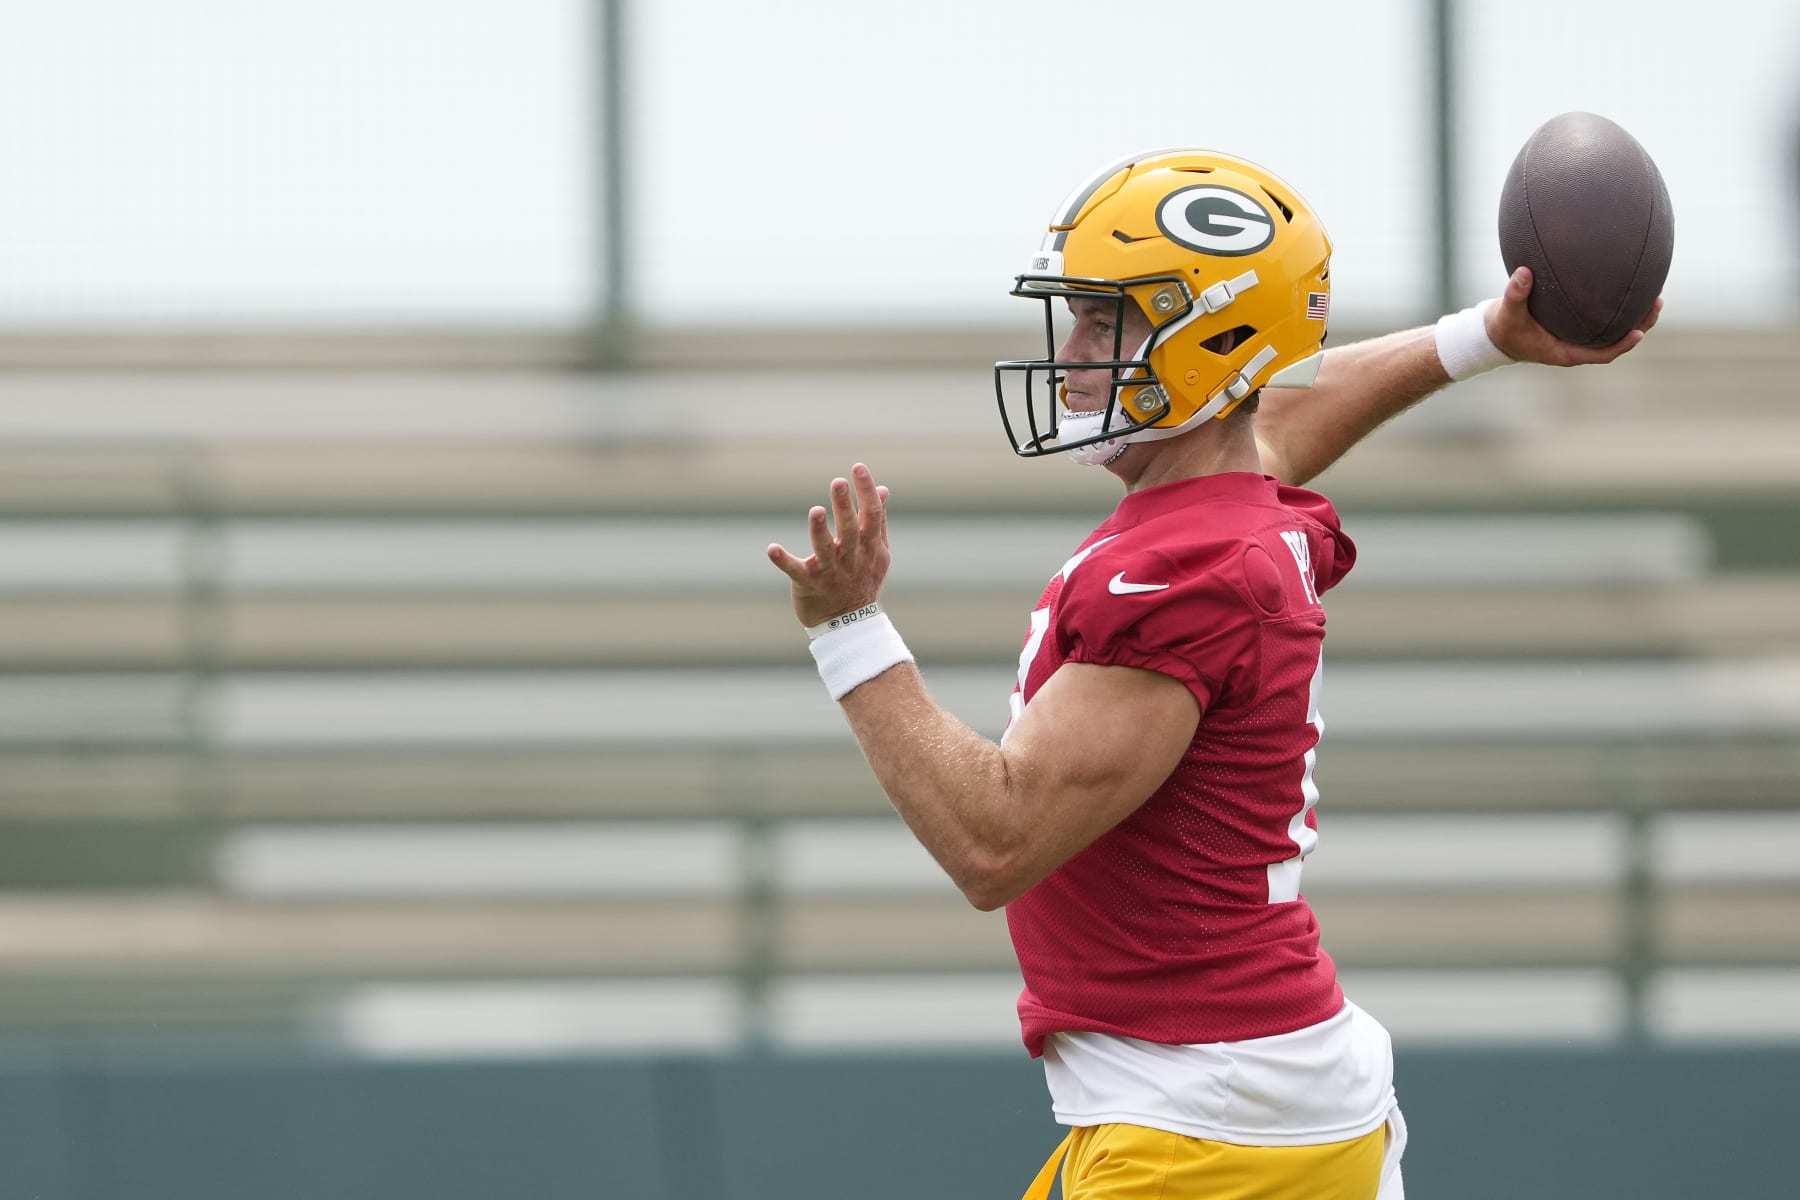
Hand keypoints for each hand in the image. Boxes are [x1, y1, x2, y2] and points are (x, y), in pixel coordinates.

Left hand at [767, 463, 891, 626]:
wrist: (849, 623)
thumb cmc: (863, 580)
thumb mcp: (878, 551)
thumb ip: (879, 520)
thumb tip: (884, 489)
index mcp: (868, 546)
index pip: (871, 514)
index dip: (866, 490)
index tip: (858, 468)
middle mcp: (851, 557)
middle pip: (849, 529)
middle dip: (845, 506)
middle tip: (838, 482)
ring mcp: (830, 571)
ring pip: (825, 549)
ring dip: (819, 531)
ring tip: (816, 511)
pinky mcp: (808, 583)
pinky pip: (795, 571)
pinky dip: (783, 560)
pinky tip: (772, 549)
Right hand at [1485, 266, 1662, 365]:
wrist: (1497, 334)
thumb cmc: (1504, 328)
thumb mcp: (1507, 313)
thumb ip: (1515, 294)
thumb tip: (1524, 272)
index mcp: (1565, 352)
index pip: (1601, 354)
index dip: (1621, 345)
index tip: (1639, 333)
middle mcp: (1577, 347)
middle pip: (1616, 341)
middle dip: (1640, 326)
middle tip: (1656, 303)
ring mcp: (1579, 338)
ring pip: (1615, 331)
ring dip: (1636, 317)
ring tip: (1654, 296)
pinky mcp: (1578, 328)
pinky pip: (1606, 321)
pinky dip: (1620, 309)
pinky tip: (1631, 290)